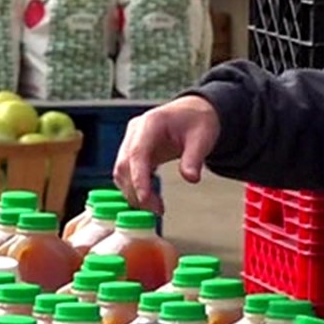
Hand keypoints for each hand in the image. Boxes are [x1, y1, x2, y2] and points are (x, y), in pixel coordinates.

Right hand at [112, 95, 219, 212]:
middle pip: (124, 165)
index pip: (137, 153)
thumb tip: (190, 178)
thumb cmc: (197, 120)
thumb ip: (194, 158)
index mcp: (150, 123)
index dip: (138, 178)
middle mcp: (135, 131)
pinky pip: (127, 173)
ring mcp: (132, 141)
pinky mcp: (134, 152)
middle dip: (136, 191)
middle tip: (156, 210)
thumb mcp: (202, 137)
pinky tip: (150, 200)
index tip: (145, 199)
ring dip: (134, 192)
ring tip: (155, 208)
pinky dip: (135, 188)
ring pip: (122, 172)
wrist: (194, 112)